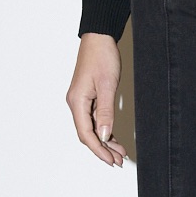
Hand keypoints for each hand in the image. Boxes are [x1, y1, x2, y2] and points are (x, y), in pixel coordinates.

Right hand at [66, 32, 126, 166]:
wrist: (99, 36)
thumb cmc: (102, 56)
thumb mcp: (107, 85)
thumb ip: (105, 112)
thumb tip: (104, 136)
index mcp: (77, 102)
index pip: (86, 134)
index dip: (99, 150)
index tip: (111, 160)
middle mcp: (76, 103)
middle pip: (88, 133)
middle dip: (103, 149)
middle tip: (119, 160)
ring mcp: (81, 100)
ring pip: (91, 127)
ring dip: (105, 140)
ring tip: (119, 152)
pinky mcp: (88, 95)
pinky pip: (94, 118)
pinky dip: (104, 128)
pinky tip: (113, 136)